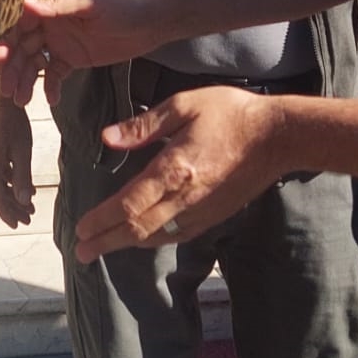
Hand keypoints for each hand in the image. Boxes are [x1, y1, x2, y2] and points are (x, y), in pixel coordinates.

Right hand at [0, 0, 161, 105]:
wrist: (153, 21)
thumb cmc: (123, 5)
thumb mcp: (89, 5)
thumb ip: (57, 6)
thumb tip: (24, 2)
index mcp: (51, 7)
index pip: (19, 23)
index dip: (5, 40)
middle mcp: (51, 24)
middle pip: (22, 47)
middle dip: (11, 67)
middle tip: (5, 88)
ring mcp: (62, 43)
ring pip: (35, 63)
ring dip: (25, 80)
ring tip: (20, 101)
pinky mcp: (75, 59)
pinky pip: (55, 74)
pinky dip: (50, 86)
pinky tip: (51, 99)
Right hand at [0, 73, 34, 226]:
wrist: (3, 101)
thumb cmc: (14, 123)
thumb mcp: (23, 151)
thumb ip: (23, 177)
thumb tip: (24, 201)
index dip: (7, 213)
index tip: (18, 224)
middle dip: (12, 208)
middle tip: (28, 219)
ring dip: (13, 196)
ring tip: (29, 207)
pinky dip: (11, 183)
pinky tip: (25, 188)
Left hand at [72, 87, 290, 261]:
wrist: (277, 137)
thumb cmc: (230, 114)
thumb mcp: (184, 105)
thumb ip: (143, 125)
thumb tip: (106, 138)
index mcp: (174, 168)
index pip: (128, 205)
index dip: (101, 220)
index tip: (81, 229)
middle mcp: (185, 197)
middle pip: (137, 229)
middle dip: (105, 242)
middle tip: (80, 252)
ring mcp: (201, 210)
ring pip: (156, 236)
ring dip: (125, 244)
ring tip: (102, 248)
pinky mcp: (214, 215)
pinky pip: (176, 235)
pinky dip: (152, 240)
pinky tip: (141, 238)